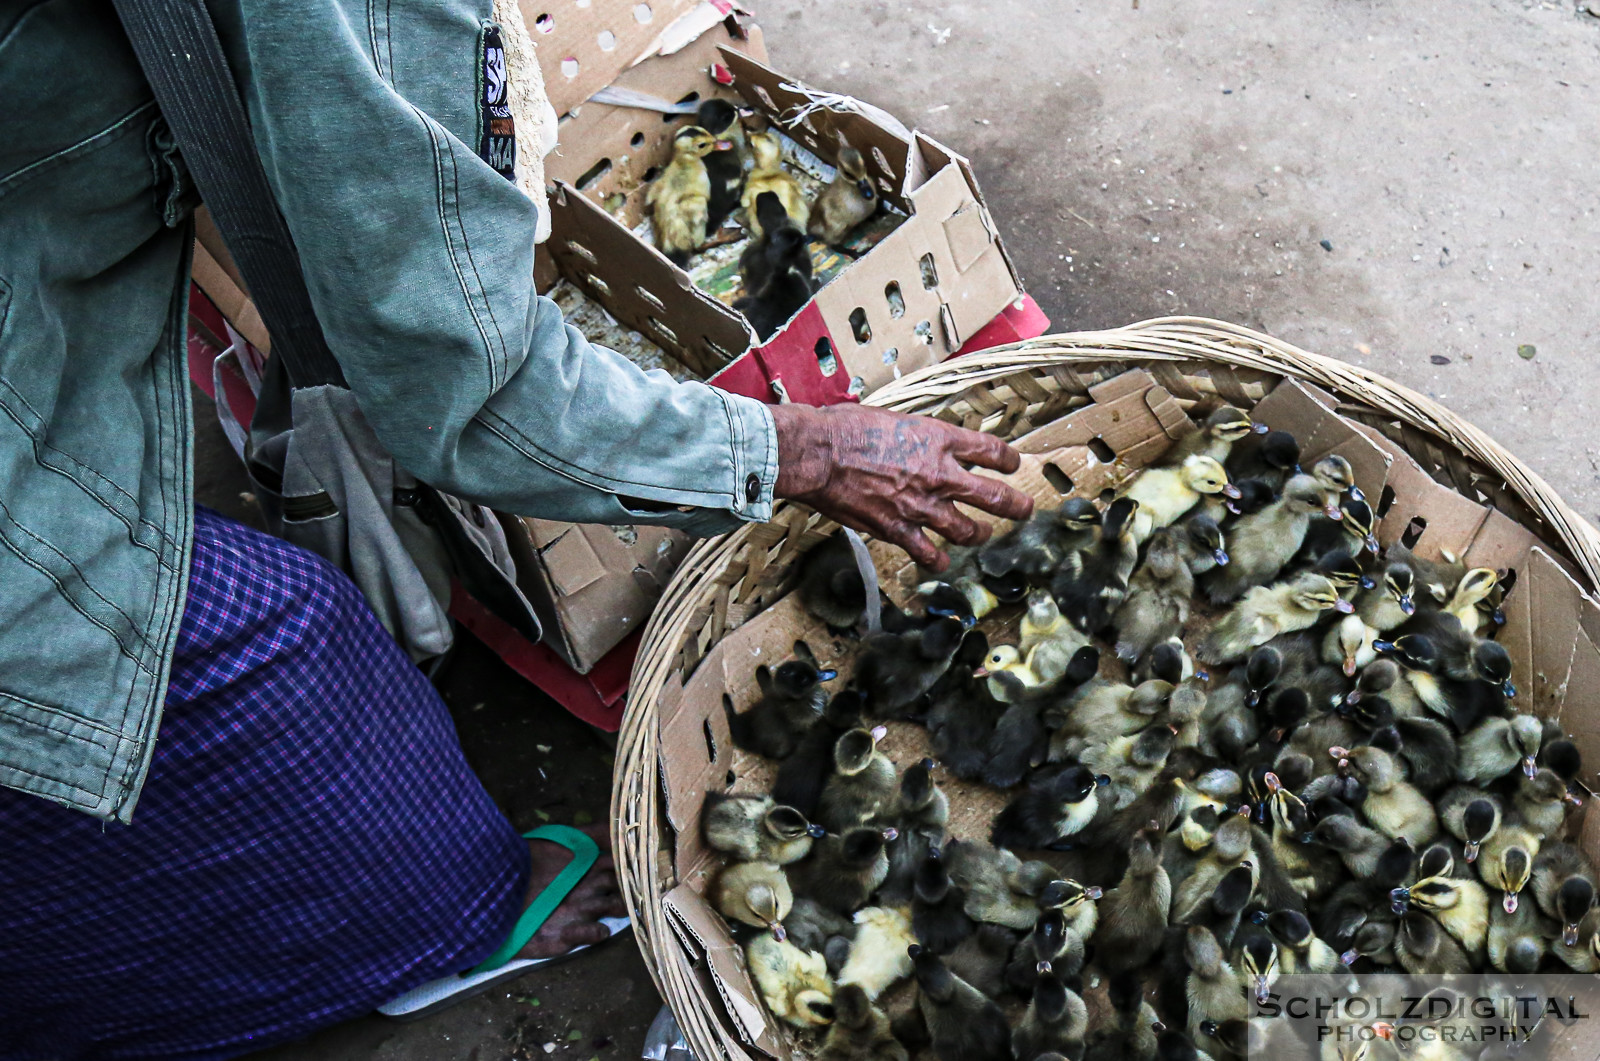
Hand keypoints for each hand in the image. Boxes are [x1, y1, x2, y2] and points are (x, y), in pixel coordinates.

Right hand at [769, 403, 1033, 570]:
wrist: (820, 453)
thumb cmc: (846, 429)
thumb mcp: (894, 418)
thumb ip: (916, 435)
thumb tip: (919, 442)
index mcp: (939, 439)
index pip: (992, 451)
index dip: (1008, 460)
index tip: (1012, 464)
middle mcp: (939, 474)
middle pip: (995, 496)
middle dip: (1016, 506)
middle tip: (1024, 510)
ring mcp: (922, 506)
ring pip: (968, 530)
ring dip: (979, 534)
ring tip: (981, 534)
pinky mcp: (899, 530)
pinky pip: (929, 554)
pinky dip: (937, 560)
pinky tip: (941, 561)